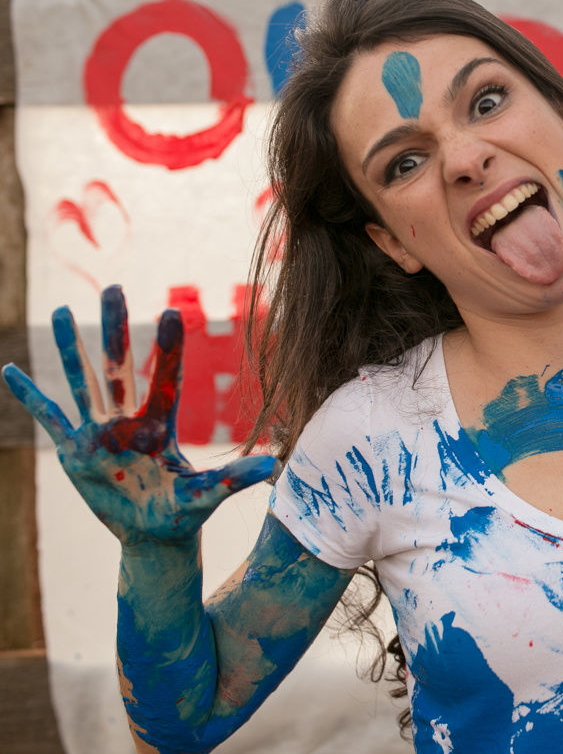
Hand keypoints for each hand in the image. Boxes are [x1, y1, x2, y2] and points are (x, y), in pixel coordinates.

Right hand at [2, 286, 274, 546]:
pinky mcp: (75, 452)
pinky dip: (30, 396)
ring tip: (60, 310)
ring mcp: (100, 433)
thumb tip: (275, 463)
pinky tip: (10, 370)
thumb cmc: (184, 513)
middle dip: (114, 329)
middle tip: (113, 287)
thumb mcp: (209, 494)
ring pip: (84, 381)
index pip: (166, 378)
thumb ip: (235, 478)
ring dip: (70, 348)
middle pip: (120, 366)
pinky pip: (48, 418)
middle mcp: (129, 421)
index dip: (168, 348)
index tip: (172, 311)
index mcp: (161, 425)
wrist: (153, 536)